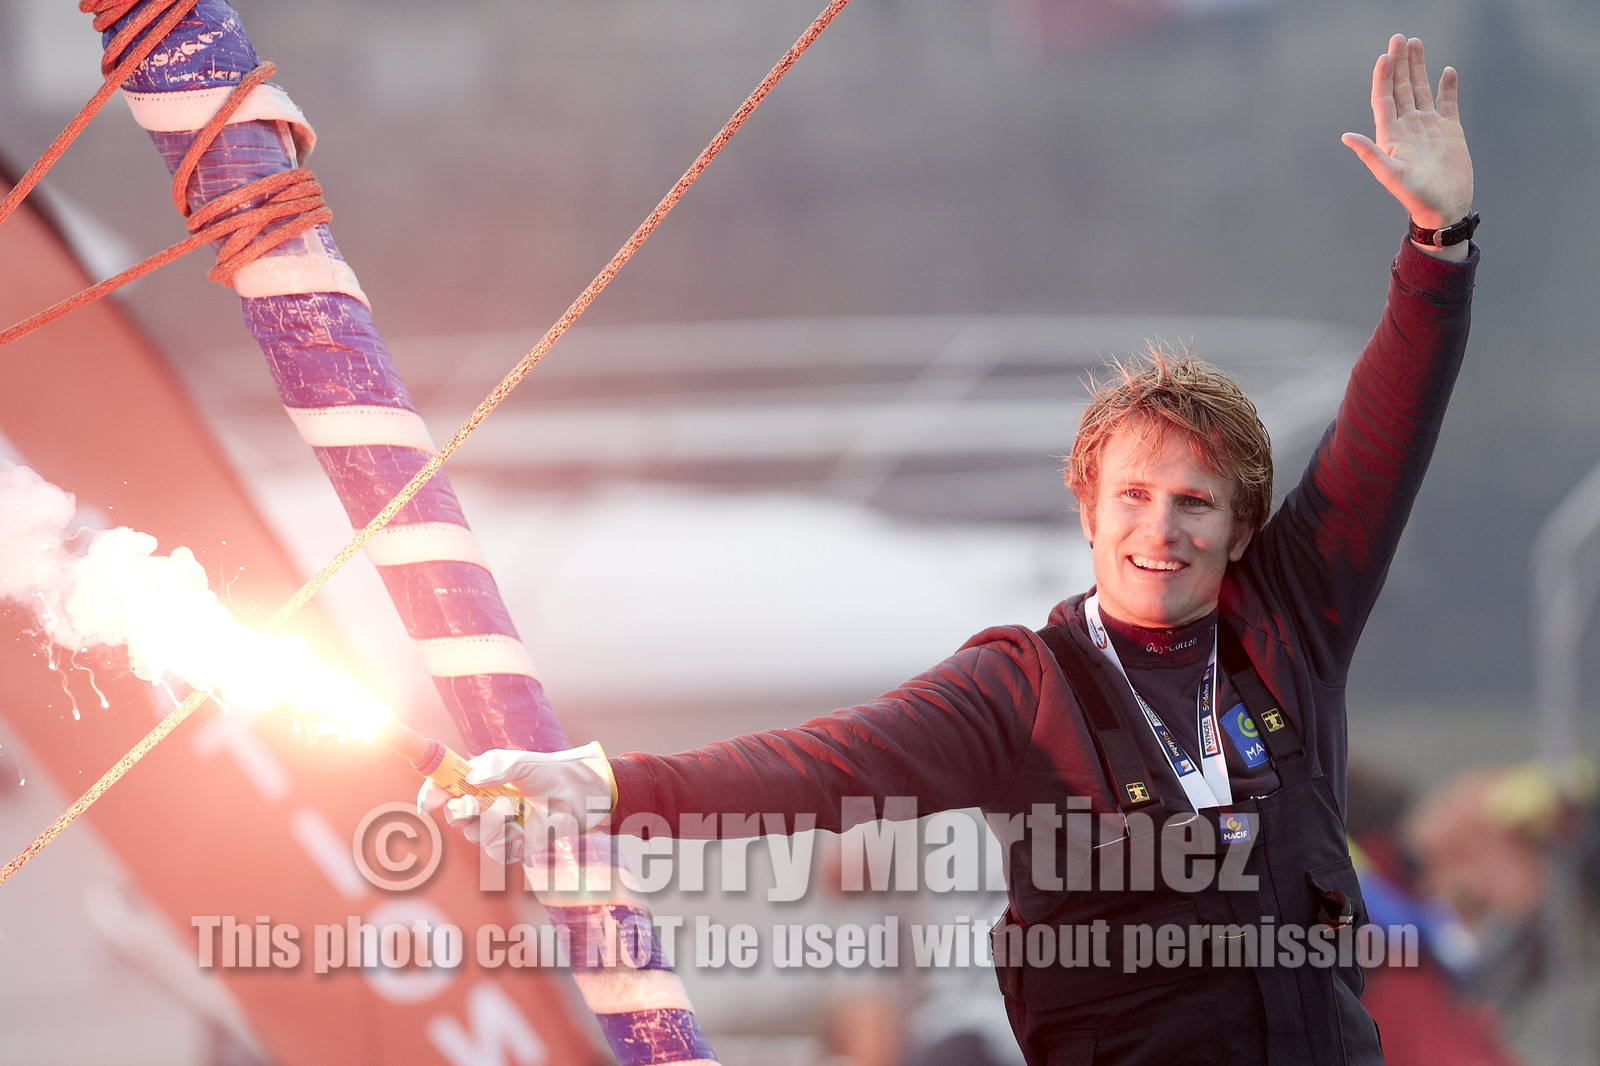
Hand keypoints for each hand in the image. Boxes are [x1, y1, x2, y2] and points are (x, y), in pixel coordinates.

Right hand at [417, 742, 615, 863]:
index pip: (442, 790)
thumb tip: (473, 779)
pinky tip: (523, 825)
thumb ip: (498, 767)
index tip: (430, 801)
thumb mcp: (520, 761)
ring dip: (491, 822)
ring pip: (476, 835)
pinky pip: (498, 850)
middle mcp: (481, 807)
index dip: (431, 795)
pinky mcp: (512, 845)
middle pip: (455, 818)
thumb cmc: (545, 772)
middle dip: (461, 812)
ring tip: (512, 808)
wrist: (576, 792)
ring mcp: (495, 828)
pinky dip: (508, 838)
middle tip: (474, 804)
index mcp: (475, 782)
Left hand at [1342, 36, 1473, 241]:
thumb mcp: (1390, 175)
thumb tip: (1346, 136)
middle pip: (1402, 87)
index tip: (1384, 56)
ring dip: (1419, 67)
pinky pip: (1447, 102)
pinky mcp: (1450, 129)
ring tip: (1416, 43)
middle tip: (1399, 38)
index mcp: (1391, 135)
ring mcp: (1429, 126)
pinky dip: (1447, 86)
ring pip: (1422, 89)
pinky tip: (1447, 71)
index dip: (1383, 77)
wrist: (1445, 207)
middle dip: (1400, 63)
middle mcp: (1408, 126)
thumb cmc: (1415, 196)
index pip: (1385, 99)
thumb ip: (1370, 154)